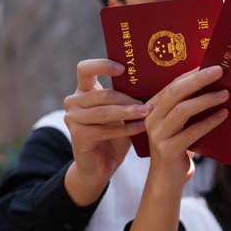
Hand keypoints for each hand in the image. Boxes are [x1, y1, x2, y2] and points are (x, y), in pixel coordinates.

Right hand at [63, 58, 151, 204]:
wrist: (101, 164)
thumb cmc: (116, 133)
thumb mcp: (123, 111)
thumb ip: (130, 96)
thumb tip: (158, 79)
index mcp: (84, 90)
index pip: (85, 69)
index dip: (102, 66)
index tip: (123, 68)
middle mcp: (73, 101)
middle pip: (103, 94)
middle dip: (128, 99)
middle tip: (150, 103)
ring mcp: (72, 118)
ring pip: (105, 112)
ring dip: (129, 113)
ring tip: (148, 113)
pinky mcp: (77, 135)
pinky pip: (105, 130)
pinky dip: (126, 129)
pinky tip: (142, 128)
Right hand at [143, 65, 228, 184]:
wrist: (168, 178)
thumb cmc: (179, 145)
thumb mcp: (181, 123)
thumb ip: (188, 105)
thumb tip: (214, 83)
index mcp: (153, 107)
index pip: (173, 84)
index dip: (192, 73)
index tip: (211, 64)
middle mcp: (152, 118)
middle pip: (175, 92)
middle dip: (199, 79)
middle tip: (220, 71)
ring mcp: (158, 134)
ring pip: (183, 110)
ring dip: (206, 99)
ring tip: (225, 94)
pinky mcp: (169, 149)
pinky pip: (192, 131)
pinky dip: (210, 121)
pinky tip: (224, 114)